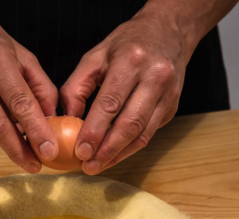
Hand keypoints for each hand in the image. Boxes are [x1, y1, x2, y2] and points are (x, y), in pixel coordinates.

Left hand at [61, 12, 194, 173]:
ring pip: (143, 133)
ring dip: (119, 154)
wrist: (168, 32)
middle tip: (88, 166)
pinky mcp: (172, 106)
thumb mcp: (94, 57)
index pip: (110, 102)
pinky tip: (113, 155)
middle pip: (130, 122)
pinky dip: (130, 148)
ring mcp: (168, 93)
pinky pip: (149, 133)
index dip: (95, 130)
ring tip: (98, 166)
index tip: (80, 151)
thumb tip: (66, 122)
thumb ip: (76, 88)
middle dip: (107, 149)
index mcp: (131, 60)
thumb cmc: (126, 45)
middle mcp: (154, 76)